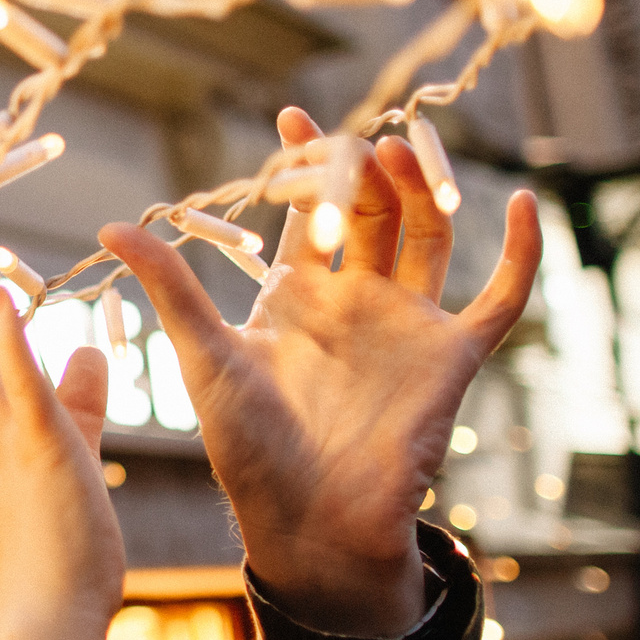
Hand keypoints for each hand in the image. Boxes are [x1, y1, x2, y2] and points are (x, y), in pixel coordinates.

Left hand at [100, 108, 538, 635]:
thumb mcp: (204, 355)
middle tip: (346, 143)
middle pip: (372, 209)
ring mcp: (407, 323)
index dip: (304, 162)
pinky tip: (527, 204)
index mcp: (297, 294)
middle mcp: (356, 300)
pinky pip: (500, 296)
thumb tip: (111, 226)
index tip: (290, 117)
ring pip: (428, 233)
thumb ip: (171, 286)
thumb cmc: (248, 448)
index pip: (308, 209)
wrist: (308, 523)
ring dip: (420, 188)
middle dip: (360, 169)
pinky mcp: (451, 356)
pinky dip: (520, 252)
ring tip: (398, 151)